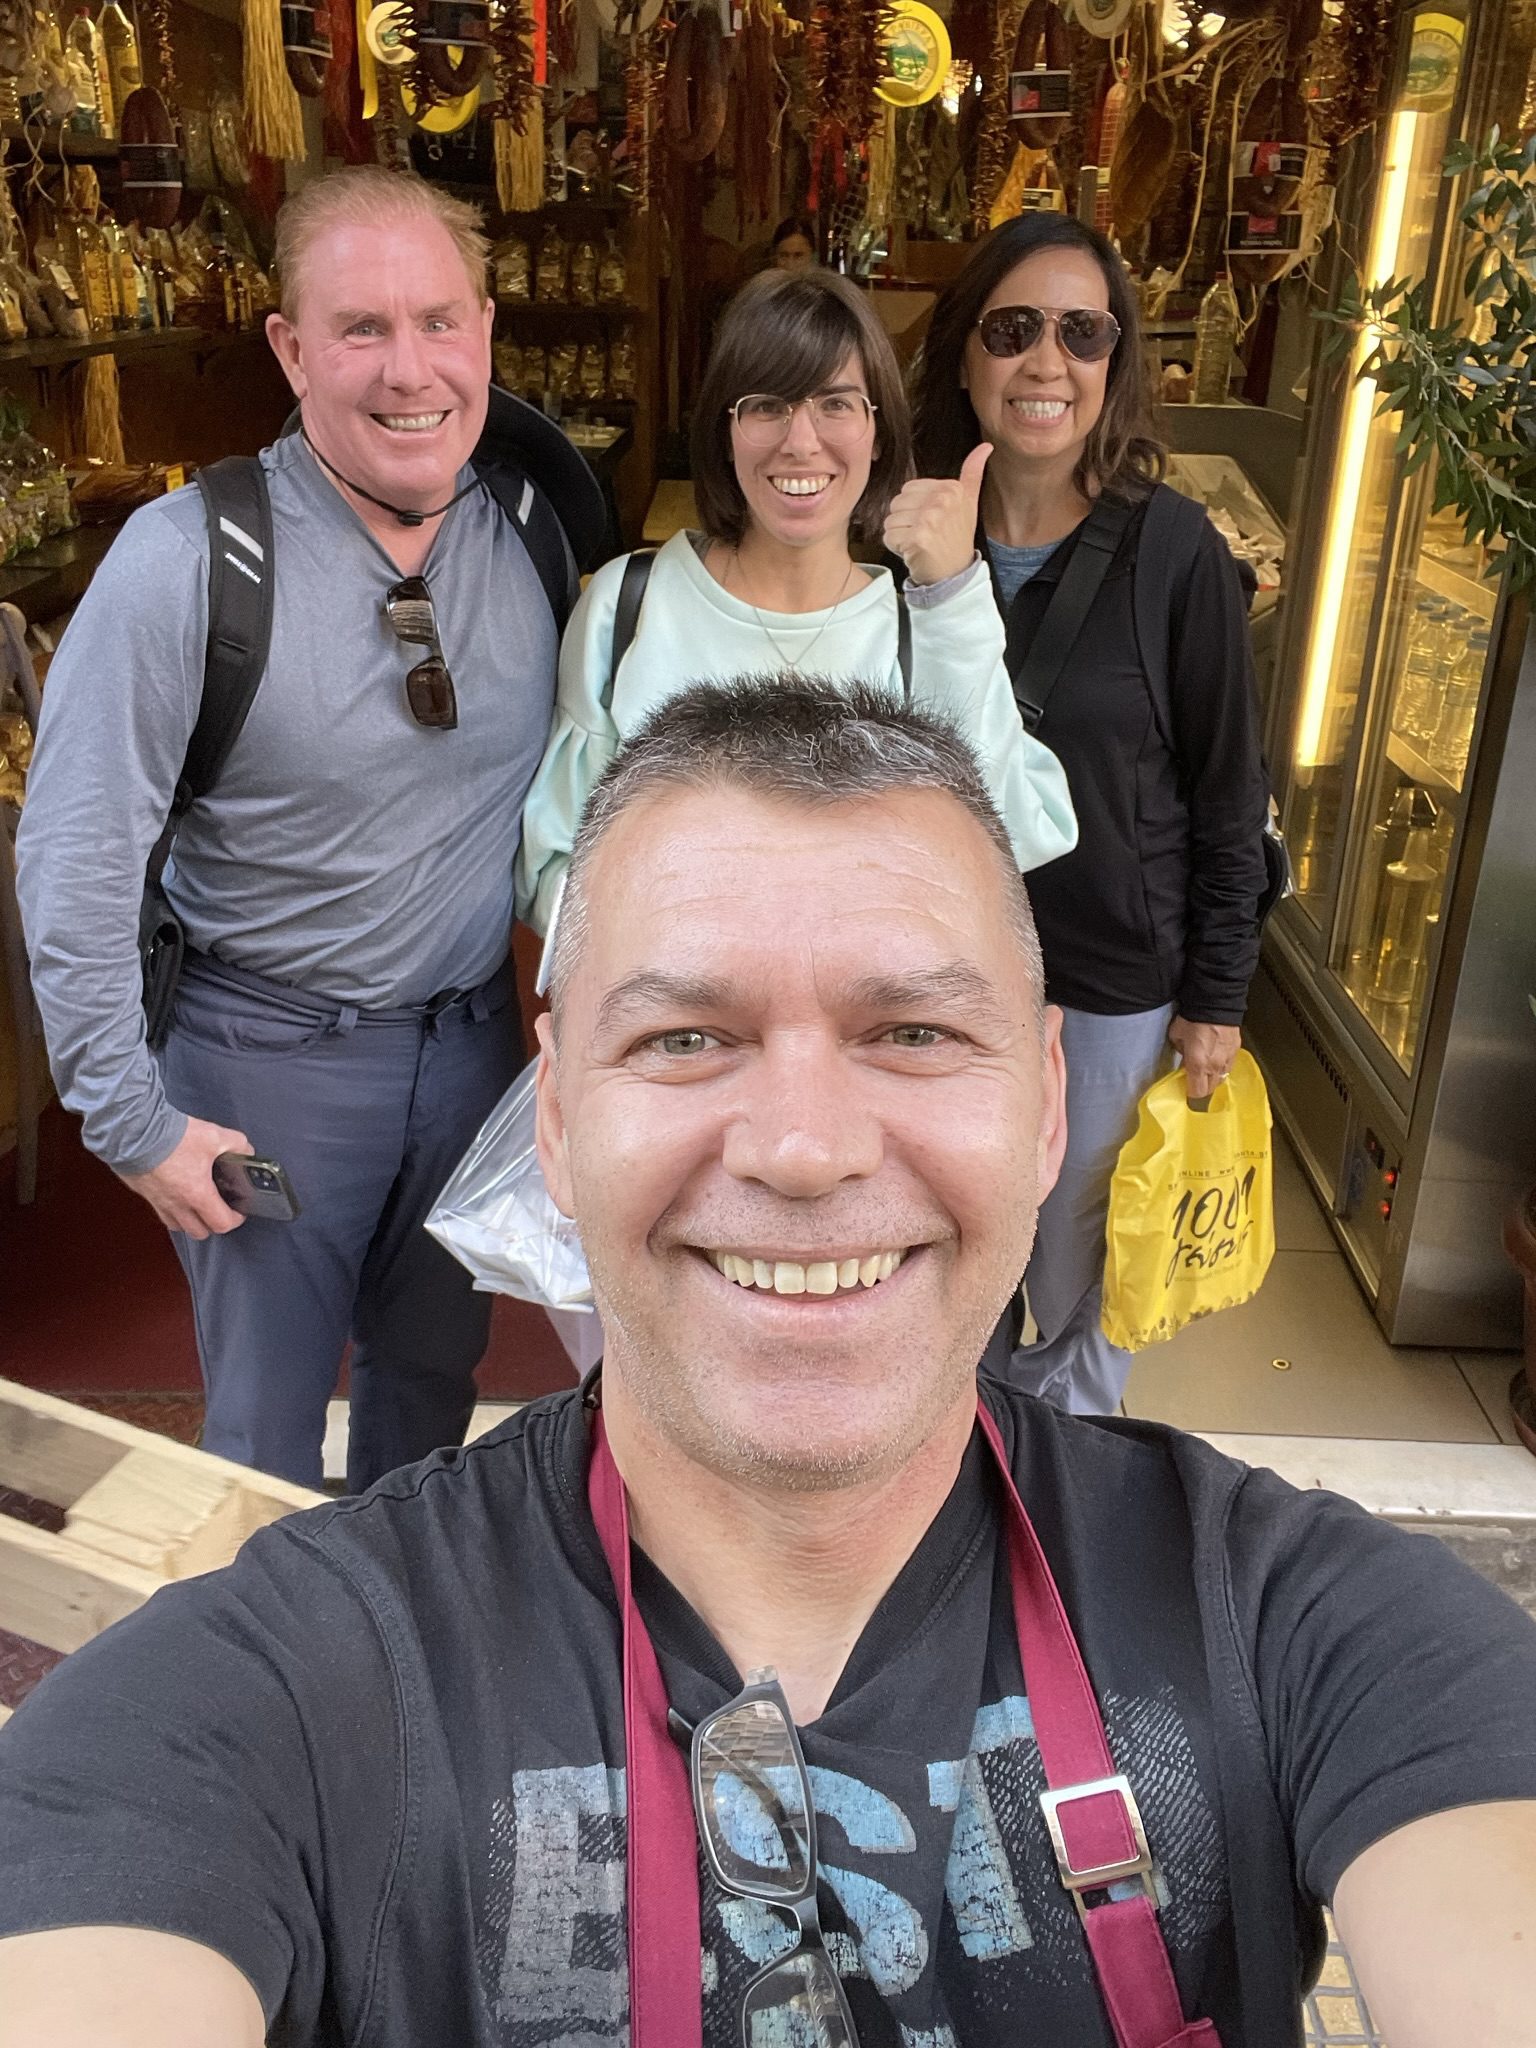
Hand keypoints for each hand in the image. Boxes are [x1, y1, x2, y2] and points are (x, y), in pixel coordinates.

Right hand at [118, 1117, 252, 1239]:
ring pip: (177, 1225)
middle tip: (219, 1208)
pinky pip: (160, 1211)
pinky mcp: (144, 1194)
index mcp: (198, 1195)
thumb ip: (237, 1145)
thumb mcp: (215, 1136)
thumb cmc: (172, 1137)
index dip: (235, 1220)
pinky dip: (171, 1210)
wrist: (134, 1132)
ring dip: (190, 1221)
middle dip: (212, 1224)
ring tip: (197, 1205)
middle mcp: (177, 1205)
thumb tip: (245, 1150)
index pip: (221, 1224)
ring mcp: (158, 1202)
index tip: (239, 1211)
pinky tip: (176, 1193)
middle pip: (199, 1232)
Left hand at [882, 441, 991, 587]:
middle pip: (897, 503)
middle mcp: (942, 500)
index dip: (913, 508)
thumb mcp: (968, 502)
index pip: (908, 489)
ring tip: (918, 543)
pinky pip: (890, 536)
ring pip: (891, 520)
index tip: (930, 521)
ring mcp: (931, 519)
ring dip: (899, 535)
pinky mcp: (919, 538)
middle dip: (905, 521)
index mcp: (951, 488)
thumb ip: (972, 473)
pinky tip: (913, 552)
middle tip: (924, 534)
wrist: (955, 574)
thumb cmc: (956, 538)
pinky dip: (896, 548)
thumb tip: (986, 447)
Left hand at [1168, 1018, 1240, 1102]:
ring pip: (1221, 1078)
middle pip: (1210, 1089)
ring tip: (1206, 1068)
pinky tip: (1216, 1058)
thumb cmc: (1192, 1019)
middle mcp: (1214, 1066)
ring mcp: (1228, 1059)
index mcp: (1198, 1065)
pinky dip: (1222, 1066)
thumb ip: (1181, 1052)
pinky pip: (1228, 1066)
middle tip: (1194, 1078)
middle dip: (1201, 1087)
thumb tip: (1185, 1057)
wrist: (1215, 1003)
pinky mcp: (1236, 1050)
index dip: (1190, 1093)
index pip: (1197, 1092)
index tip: (1185, 1087)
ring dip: (1212, 1077)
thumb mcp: (1177, 1036)